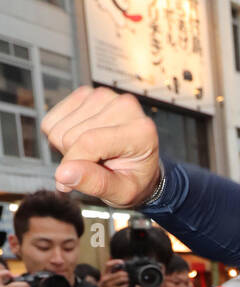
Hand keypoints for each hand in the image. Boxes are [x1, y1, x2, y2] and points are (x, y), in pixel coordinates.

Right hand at [41, 86, 160, 206]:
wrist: (137, 163)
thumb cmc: (133, 178)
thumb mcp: (122, 193)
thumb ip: (96, 184)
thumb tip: (62, 174)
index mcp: (140, 131)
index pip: (89, 142)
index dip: (73, 164)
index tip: (68, 183)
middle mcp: (124, 106)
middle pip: (71, 136)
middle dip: (74, 158)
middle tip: (94, 165)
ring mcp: (104, 95)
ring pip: (59, 128)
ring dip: (67, 147)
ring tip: (91, 154)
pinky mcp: (86, 94)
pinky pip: (52, 120)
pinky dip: (60, 135)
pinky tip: (80, 141)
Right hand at [100, 259, 129, 286]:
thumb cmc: (107, 282)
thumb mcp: (107, 276)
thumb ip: (112, 270)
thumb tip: (122, 265)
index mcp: (105, 273)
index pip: (108, 265)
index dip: (115, 262)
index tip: (122, 262)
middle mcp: (106, 278)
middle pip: (118, 273)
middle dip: (125, 273)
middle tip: (127, 274)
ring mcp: (109, 284)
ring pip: (121, 279)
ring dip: (126, 278)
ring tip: (128, 278)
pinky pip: (122, 286)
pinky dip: (126, 285)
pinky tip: (127, 284)